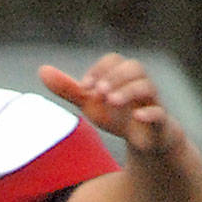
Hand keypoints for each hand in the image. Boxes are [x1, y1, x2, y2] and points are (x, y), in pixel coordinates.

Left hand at [38, 53, 183, 156]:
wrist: (145, 141)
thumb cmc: (117, 116)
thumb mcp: (90, 103)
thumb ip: (68, 89)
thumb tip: (41, 69)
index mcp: (122, 78)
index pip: (114, 60)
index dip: (99, 69)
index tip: (84, 87)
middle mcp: (139, 85)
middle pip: (134, 67)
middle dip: (114, 77)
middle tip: (97, 92)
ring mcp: (151, 103)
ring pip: (147, 87)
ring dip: (128, 90)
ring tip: (110, 100)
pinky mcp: (159, 123)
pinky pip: (159, 113)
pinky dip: (149, 113)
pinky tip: (136, 116)